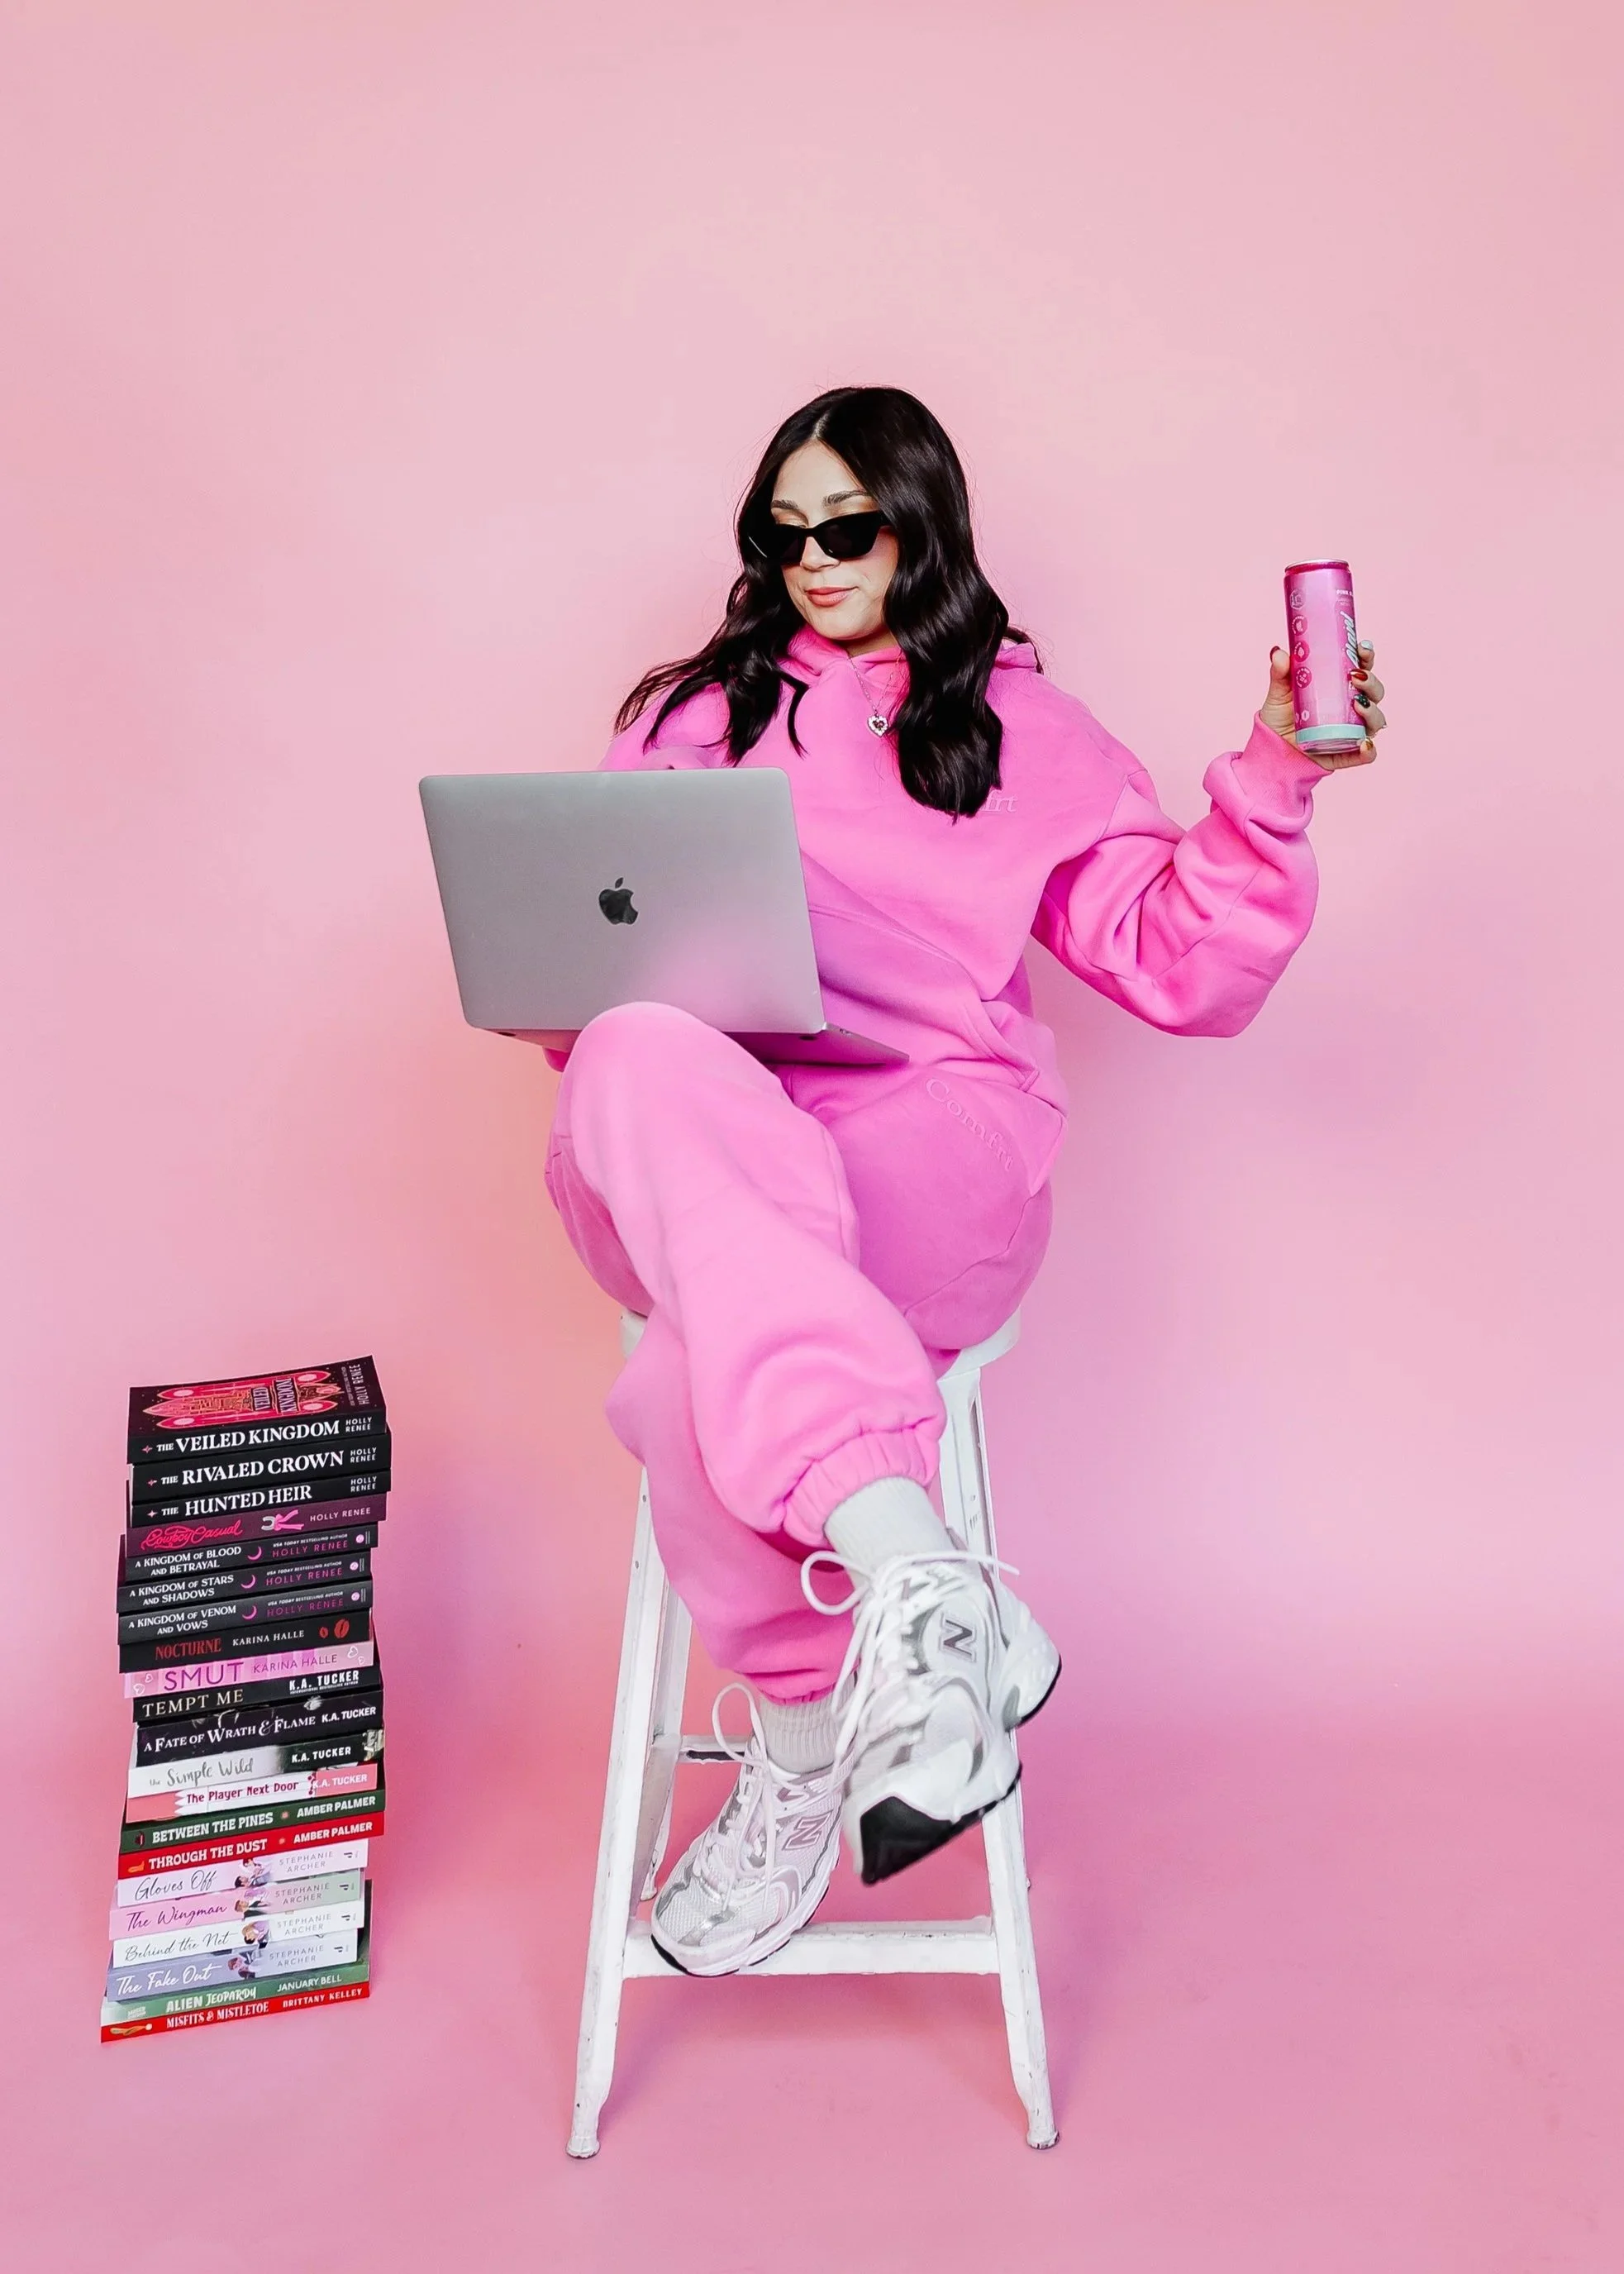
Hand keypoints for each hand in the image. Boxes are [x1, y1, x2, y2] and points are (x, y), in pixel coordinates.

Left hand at [1259, 639, 1385, 770]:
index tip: (1361, 648)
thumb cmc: (1281, 719)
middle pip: (1375, 692)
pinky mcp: (1347, 755)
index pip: (1362, 668)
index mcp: (1341, 687)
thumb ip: (1280, 674)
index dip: (1367, 656)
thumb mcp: (1279, 694)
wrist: (1272, 750)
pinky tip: (1365, 744)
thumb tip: (1278, 653)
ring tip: (1357, 705)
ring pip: (1375, 720)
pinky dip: (1369, 750)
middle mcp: (1352, 708)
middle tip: (1355, 678)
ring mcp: (1353, 731)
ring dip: (1372, 711)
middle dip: (1371, 683)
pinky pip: (1365, 754)